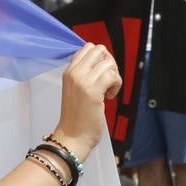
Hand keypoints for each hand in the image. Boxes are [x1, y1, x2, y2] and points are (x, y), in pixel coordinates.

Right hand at [54, 44, 120, 158]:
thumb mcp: (75, 90)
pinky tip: (109, 97)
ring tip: (108, 90)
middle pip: (99, 49)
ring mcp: (83, 80)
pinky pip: (113, 75)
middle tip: (108, 80)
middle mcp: (74, 72)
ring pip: (108, 62)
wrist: (72, 137)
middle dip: (109, 62)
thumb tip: (103, 64)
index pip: (87, 48)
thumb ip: (85, 75)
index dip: (100, 58)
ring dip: (114, 75)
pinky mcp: (93, 90)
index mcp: (69, 71)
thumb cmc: (76, 117)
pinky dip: (116, 85)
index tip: (101, 74)